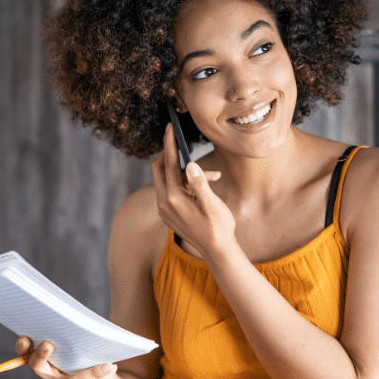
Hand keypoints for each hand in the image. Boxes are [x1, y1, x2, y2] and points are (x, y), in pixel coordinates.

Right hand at [16, 336, 119, 378]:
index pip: (27, 353)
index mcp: (46, 360)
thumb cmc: (93, 361)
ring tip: (106, 365)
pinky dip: (100, 377)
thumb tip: (87, 328)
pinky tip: (111, 368)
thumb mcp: (86, 349)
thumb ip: (80, 340)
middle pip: (37, 367)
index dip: (23, 346)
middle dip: (40, 355)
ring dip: (89, 373)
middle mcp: (48, 378)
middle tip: (48, 343)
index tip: (25, 338)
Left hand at [151, 123, 232, 258]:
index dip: (170, 143)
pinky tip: (205, 187)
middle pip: (159, 169)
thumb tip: (191, 164)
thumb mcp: (213, 205)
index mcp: (174, 199)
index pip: (169, 164)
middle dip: (168, 153)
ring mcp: (164, 210)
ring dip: (183, 172)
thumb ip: (201, 184)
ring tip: (213, 176)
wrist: (217, 251)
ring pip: (166, 180)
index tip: (170, 127)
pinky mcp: (168, 214)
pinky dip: (183, 184)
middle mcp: (164, 204)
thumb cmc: (219, 227)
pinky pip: (170, 191)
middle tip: (178, 140)